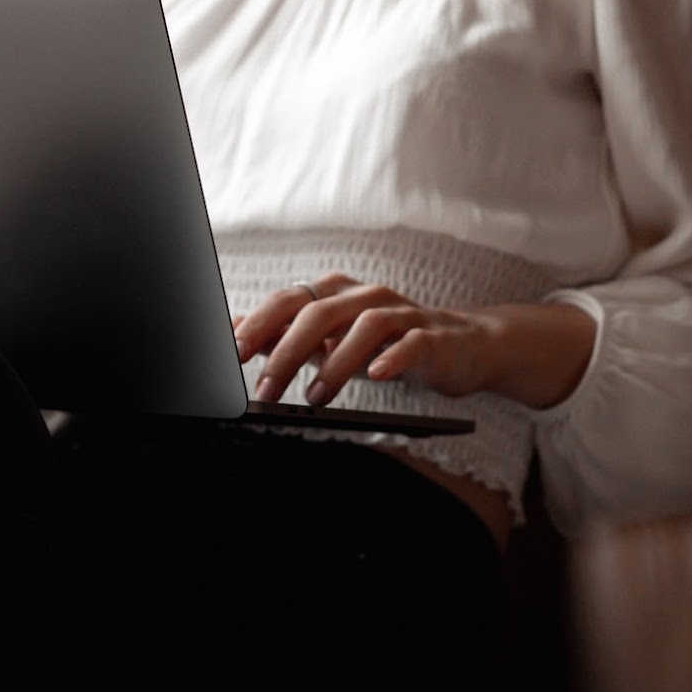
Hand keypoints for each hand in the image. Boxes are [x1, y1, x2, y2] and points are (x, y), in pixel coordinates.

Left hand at [232, 274, 498, 407]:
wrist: (458, 346)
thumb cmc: (385, 343)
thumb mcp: (330, 341)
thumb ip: (286, 336)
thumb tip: (235, 332)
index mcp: (335, 293)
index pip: (289, 301)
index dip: (259, 323)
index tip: (233, 352)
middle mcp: (365, 296)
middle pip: (320, 312)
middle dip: (288, 350)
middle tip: (267, 387)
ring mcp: (401, 313)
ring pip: (364, 326)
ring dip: (335, 364)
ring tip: (315, 397)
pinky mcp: (432, 336)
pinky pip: (412, 342)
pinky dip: (392, 358)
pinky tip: (377, 376)